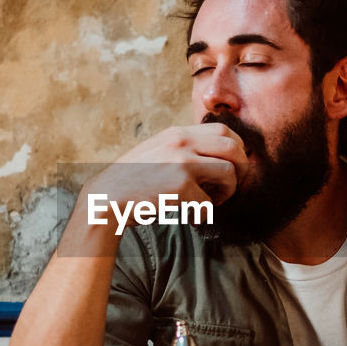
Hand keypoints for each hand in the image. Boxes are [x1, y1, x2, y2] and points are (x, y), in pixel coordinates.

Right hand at [84, 124, 248, 219]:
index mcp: (177, 133)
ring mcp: (182, 162)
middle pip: (234, 147)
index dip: (236, 149)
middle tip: (229, 187)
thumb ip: (183, 150)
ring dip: (227, 192)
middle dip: (240, 169)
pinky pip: (210, 201)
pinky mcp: (181, 186)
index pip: (225, 129)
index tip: (231, 167)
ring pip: (230, 173)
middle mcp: (182, 142)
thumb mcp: (157, 152)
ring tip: (210, 202)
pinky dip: (204, 213)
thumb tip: (216, 158)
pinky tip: (190, 216)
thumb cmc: (132, 182)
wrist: (105, 199)